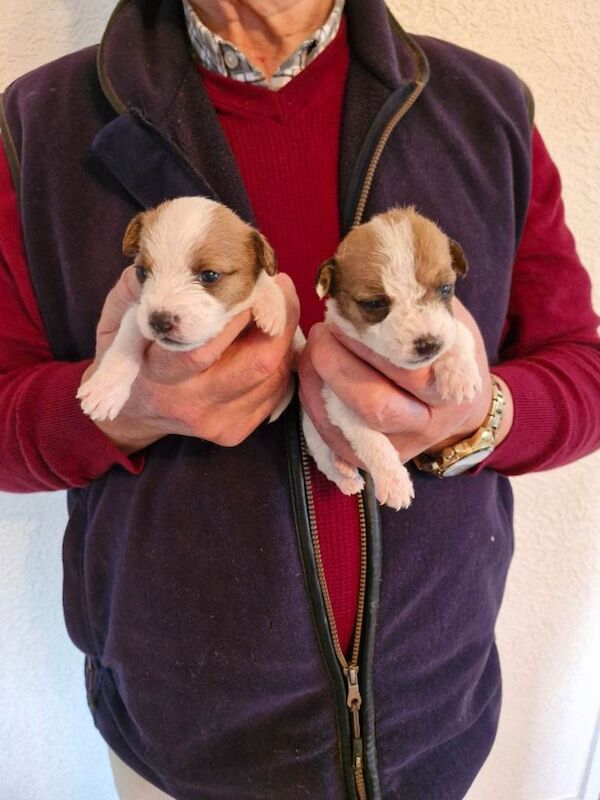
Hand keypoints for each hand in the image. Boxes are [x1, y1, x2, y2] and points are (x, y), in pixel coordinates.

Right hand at [81, 267, 299, 453]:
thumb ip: (136, 289)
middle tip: (281, 287)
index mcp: (159, 376)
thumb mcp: (118, 320)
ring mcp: (218, 421)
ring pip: (274, 375)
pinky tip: (270, 339)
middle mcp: (192, 403)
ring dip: (284, 336)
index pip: (203, 348)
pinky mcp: (237, 429)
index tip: (256, 282)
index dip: (238, 313)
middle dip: (278, 319)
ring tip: (277, 307)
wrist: (135, 412)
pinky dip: (281, 360)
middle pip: (257, 363)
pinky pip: (275, 390)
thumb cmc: (130, 355)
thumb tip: (165, 257)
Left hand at [297, 299, 512, 467]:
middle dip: (335, 365)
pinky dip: (315, 413)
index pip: (409, 367)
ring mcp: (400, 447)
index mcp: (452, 385)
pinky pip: (336, 444)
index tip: (345, 313)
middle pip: (375, 405)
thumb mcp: (448, 319)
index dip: (370, 341)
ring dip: (317, 388)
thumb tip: (376, 268)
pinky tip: (310, 383)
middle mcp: (428, 424)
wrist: (461, 408)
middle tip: (320, 333)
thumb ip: (420, 299)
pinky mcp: (375, 459)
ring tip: (309, 354)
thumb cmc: (447, 352)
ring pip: (351, 429)